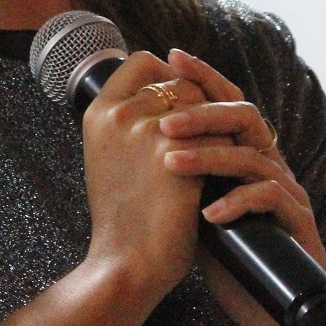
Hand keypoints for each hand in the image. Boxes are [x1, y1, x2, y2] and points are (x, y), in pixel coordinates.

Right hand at [78, 51, 212, 304]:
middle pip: (180, 83)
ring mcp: (145, 130)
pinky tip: (226, 172)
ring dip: (217, 128)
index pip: (141, 62)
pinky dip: (226, 151)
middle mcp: (119, 114)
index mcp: (98, 112)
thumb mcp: (109, 158)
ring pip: (203, 107)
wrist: (126, 263)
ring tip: (223, 154)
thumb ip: (129, 123)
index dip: (168, 72)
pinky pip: (218, 134)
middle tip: (212, 136)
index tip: (183, 94)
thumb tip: (170, 94)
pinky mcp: (175, 153)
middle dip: (200, 107)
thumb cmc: (123, 218)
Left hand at [154, 49, 325, 325]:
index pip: (229, 100)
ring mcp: (288, 192)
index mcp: (248, 153)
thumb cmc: (228, 256)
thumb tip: (128, 138)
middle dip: (203, 113)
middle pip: (245, 116)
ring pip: (254, 156)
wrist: (269, 309)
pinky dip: (237, 202)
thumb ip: (178, 172)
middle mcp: (272, 164)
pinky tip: (209, 214)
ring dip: (210, 156)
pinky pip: (271, 199)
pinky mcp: (297, 223)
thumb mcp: (194, 206)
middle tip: (164, 122)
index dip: (204, 76)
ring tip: (171, 164)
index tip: (171, 56)